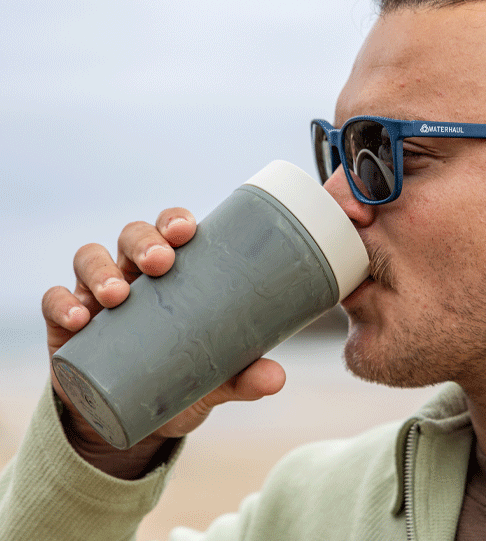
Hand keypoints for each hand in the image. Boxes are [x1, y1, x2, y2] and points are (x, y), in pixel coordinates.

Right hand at [42, 208, 285, 478]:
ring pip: (90, 257)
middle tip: (160, 263)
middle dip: (144, 241)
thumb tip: (277, 377)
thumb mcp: (210, 381)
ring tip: (117, 296)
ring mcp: (96, 295)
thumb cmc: (176, 380)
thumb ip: (241, 377)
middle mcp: (134, 275)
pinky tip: (79, 321)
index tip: (188, 230)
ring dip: (102, 270)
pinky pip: (55, 300)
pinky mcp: (67, 323)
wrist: (128, 418)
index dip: (175, 221)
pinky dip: (62, 303)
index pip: (171, 232)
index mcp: (173, 276)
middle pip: (132, 236)